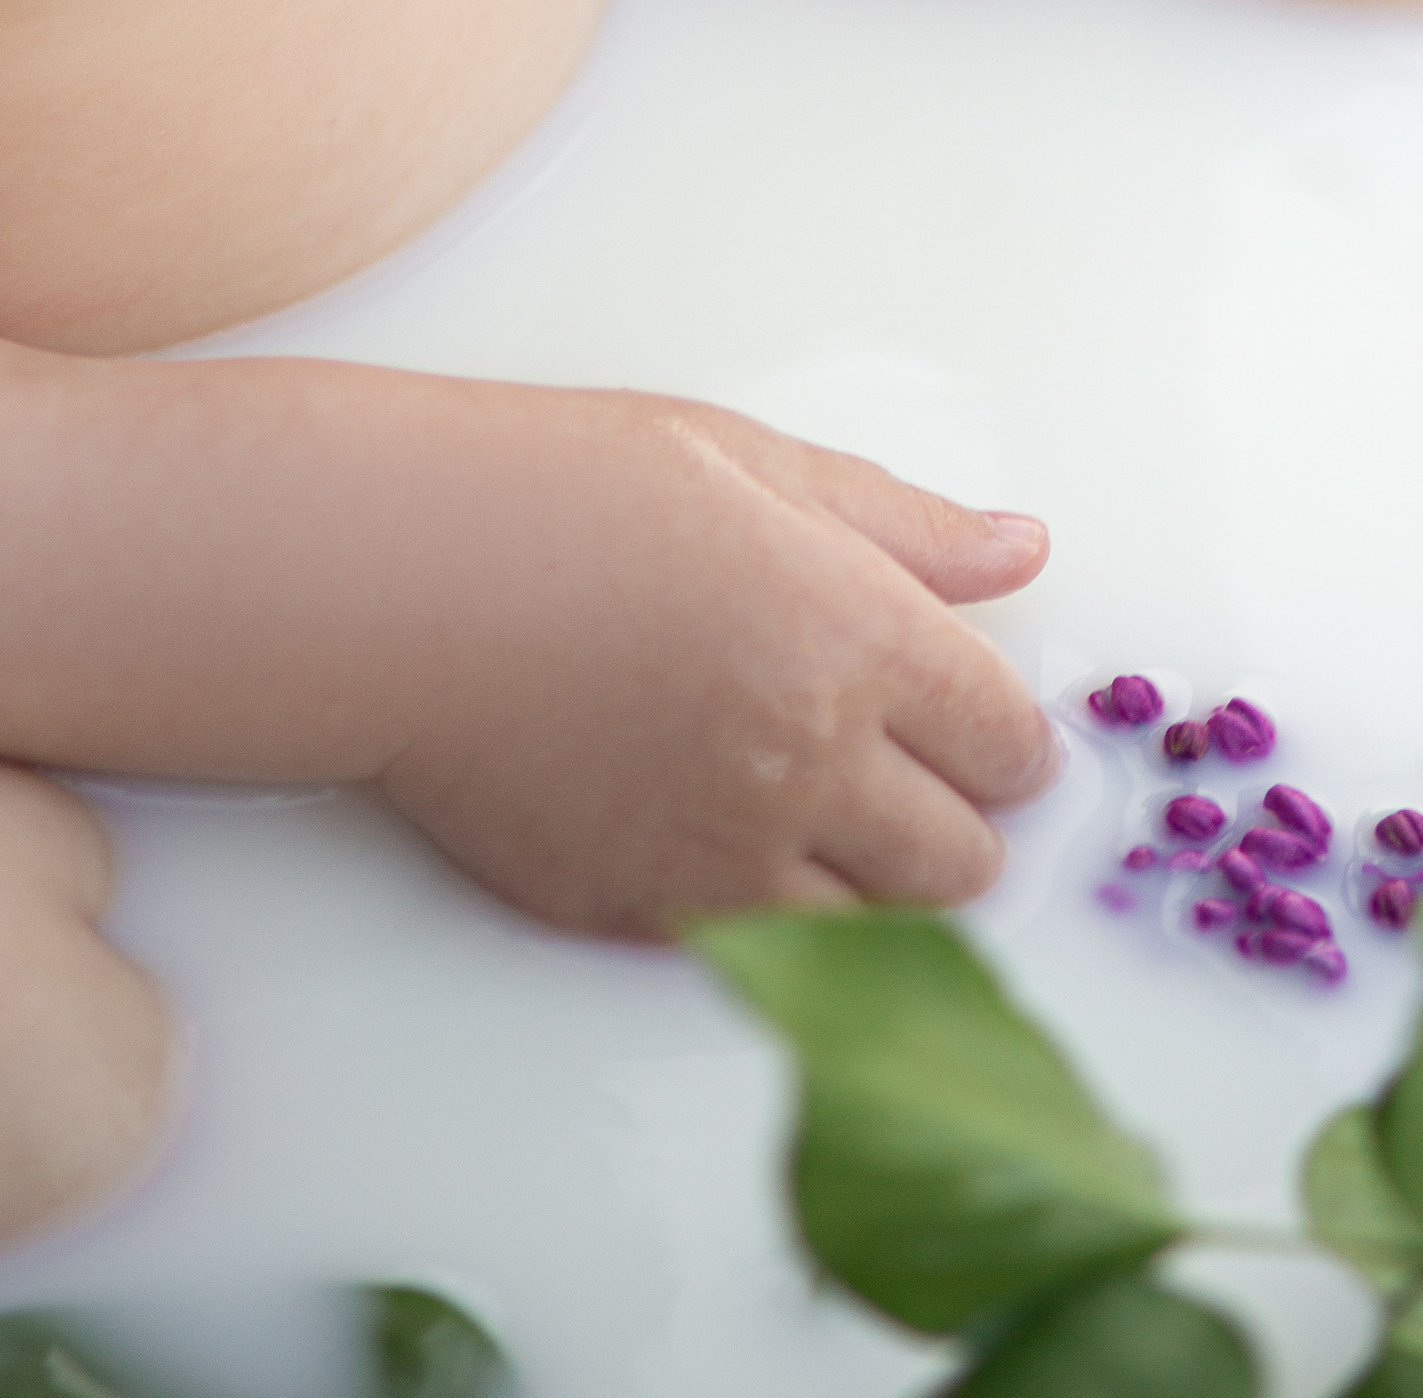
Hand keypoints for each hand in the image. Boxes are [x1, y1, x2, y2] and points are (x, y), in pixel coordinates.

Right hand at [374, 386, 1056, 937]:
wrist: (402, 581)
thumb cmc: (568, 496)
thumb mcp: (758, 464)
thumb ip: (907, 526)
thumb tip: (1020, 550)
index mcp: (857, 636)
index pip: (1008, 743)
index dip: (1009, 741)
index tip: (988, 732)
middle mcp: (811, 761)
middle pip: (964, 861)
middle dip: (962, 826)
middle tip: (921, 781)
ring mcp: (726, 853)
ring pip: (877, 934)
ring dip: (880, 890)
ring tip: (834, 819)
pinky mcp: (642, 915)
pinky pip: (765, 958)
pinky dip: (779, 922)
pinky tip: (743, 848)